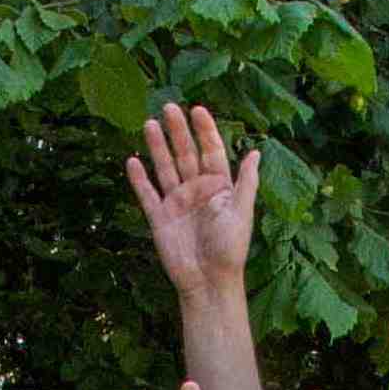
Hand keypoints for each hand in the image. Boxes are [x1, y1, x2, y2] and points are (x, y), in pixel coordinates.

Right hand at [127, 103, 263, 297]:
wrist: (209, 282)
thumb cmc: (230, 249)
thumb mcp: (242, 212)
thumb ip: (246, 182)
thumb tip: (256, 152)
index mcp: (218, 187)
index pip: (211, 152)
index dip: (205, 131)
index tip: (197, 109)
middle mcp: (196, 191)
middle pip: (185, 154)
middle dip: (178, 131)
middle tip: (169, 107)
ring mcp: (177, 204)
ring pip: (165, 168)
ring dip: (157, 147)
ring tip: (149, 123)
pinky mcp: (160, 219)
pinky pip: (147, 195)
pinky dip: (139, 180)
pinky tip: (132, 161)